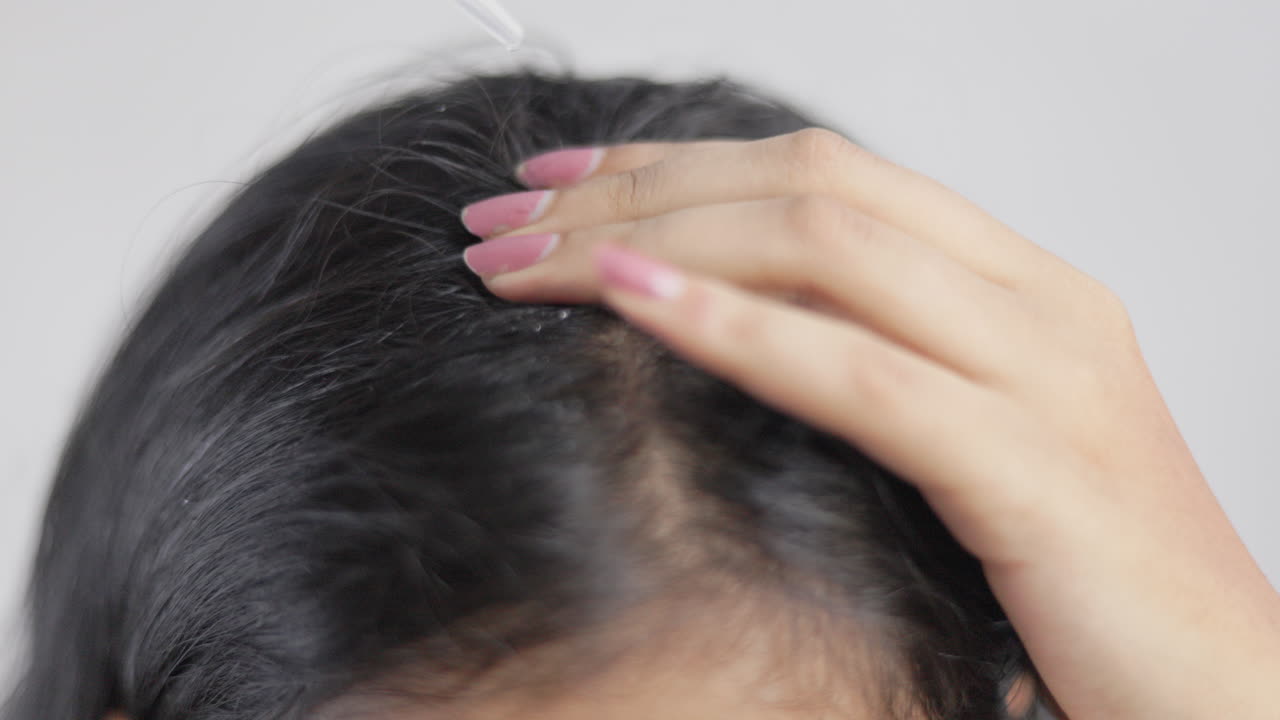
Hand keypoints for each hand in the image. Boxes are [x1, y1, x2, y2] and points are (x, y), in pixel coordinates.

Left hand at [459, 129, 1279, 718]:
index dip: (676, 163)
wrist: (1228, 692)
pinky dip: (737, 329)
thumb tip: (734, 328)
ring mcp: (1042, 374)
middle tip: (505, 218)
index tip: (560, 182)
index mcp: (1017, 283)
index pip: (821, 172)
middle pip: (804, 186)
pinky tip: (634, 306)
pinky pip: (864, 375)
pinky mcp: (1032, 469)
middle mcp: (1034, 300)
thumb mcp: (971, 441)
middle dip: (634, 192)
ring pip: (824, 249)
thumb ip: (880, 365)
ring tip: (524, 261)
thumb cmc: (1085, 577)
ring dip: (649, 244)